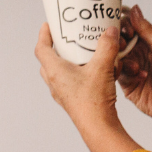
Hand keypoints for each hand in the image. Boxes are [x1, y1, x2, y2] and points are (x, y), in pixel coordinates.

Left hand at [35, 22, 140, 151]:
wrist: (98, 126)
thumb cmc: (93, 101)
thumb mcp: (102, 68)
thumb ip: (106, 47)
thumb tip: (110, 31)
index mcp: (55, 71)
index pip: (41, 48)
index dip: (43, 35)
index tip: (48, 25)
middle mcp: (55, 82)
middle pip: (49, 60)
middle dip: (57, 48)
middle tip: (68, 39)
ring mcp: (62, 92)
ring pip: (59, 72)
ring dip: (67, 61)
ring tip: (82, 54)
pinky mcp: (72, 99)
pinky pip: (70, 82)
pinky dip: (77, 73)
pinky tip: (93, 72)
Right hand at [116, 5, 151, 151]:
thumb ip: (147, 29)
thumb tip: (135, 10)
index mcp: (149, 42)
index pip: (130, 26)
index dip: (122, 22)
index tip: (116, 20)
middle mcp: (139, 53)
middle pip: (119, 40)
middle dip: (118, 40)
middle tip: (121, 43)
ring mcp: (131, 67)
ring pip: (115, 56)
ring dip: (122, 57)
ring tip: (135, 65)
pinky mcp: (126, 83)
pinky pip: (115, 72)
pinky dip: (122, 71)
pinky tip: (136, 74)